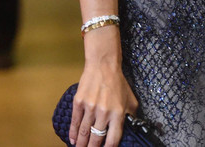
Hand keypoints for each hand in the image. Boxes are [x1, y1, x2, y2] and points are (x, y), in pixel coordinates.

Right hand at [71, 28, 138, 146]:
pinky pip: (75, 122)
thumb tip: (132, 128)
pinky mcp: (79, 102)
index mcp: (118, 113)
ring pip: (84, 132)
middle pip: (96, 138)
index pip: (113, 139)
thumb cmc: (118, 83)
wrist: (103, 66)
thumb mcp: (130, 99)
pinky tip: (73, 140)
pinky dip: (73, 133)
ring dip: (81, 144)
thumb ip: (131, 115)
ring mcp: (90, 107)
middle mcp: (104, 112)